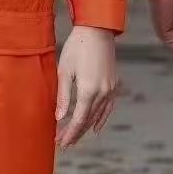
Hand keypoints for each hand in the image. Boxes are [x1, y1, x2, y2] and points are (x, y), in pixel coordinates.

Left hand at [56, 26, 118, 148]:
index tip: (60, 142)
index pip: (78, 120)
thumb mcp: (64, 71)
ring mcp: (110, 89)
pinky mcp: (114, 85)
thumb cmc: (76, 47)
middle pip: (88, 120)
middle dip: (75, 133)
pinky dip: (101, 119)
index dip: (69, 133)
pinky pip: (108, 108)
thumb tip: (58, 118)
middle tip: (63, 143)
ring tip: (74, 138)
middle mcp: (102, 92)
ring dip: (86, 129)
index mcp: (88, 90)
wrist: (97, 30)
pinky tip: (96, 128)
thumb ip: (62, 96)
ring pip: (98, 116)